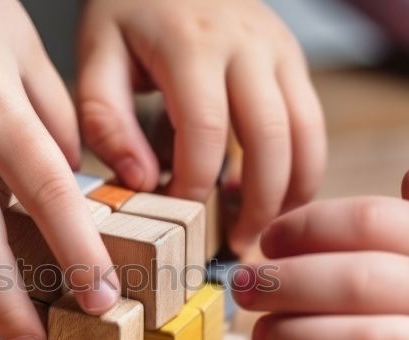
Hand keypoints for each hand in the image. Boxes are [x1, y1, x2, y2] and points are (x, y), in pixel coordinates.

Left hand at [77, 0, 325, 253]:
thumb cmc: (128, 11)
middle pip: (271, 139)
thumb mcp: (97, 54)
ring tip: (259, 228)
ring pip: (307, 134)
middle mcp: (248, 44)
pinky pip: (312, 123)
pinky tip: (269, 195)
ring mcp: (279, 50)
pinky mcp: (293, 60)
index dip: (194, 186)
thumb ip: (106, 118)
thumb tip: (141, 181)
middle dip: (256, 203)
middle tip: (234, 246)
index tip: (176, 220)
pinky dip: (300, 168)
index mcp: (191, 44)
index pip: (206, 131)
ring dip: (290, 192)